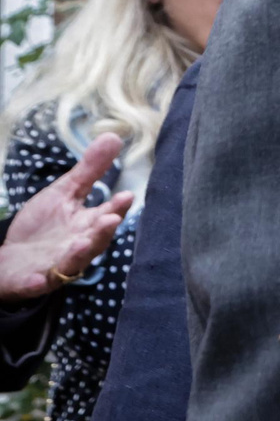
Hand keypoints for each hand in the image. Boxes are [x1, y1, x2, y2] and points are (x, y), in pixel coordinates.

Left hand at [0, 134, 133, 302]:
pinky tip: (40, 278)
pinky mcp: (34, 281)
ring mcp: (57, 265)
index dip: (117, 207)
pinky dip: (39, 282)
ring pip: (73, 262)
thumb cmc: (43, 226)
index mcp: (88, 224)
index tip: (127, 195)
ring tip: (84, 241)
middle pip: (96, 240)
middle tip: (110, 218)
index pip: (106, 214)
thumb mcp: (64, 193)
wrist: (11, 258)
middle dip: (103, 231)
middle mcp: (79, 246)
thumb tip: (114, 136)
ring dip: (80, 253)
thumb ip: (89, 170)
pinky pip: (38, 283)